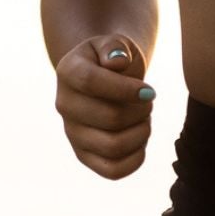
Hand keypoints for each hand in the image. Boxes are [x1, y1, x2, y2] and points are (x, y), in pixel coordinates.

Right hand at [54, 34, 155, 180]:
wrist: (105, 80)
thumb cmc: (114, 61)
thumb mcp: (116, 44)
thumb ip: (115, 47)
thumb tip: (118, 62)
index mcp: (68, 72)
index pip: (91, 83)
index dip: (126, 89)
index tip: (150, 90)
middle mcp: (64, 104)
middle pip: (110, 118)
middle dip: (141, 110)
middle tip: (148, 101)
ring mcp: (72, 133)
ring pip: (113, 146)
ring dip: (141, 133)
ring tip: (144, 119)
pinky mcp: (85, 156)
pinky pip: (113, 171)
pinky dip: (136, 158)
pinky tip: (140, 140)